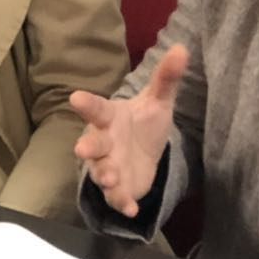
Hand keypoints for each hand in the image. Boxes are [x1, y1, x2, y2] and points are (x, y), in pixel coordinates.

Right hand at [69, 44, 188, 217]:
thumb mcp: (158, 101)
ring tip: (110, 178)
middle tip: (81, 149)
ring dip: (104, 176)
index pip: (96, 109)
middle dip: (88, 148)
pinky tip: (131, 210)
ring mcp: (108, 167)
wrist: (143, 153)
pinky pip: (116, 198)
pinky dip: (122, 203)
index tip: (75, 98)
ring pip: (101, 173)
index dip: (86, 104)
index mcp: (109, 117)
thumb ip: (166, 78)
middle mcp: (103, 142)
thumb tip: (183, 48)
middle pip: (92, 145)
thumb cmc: (143, 123)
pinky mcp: (119, 189)